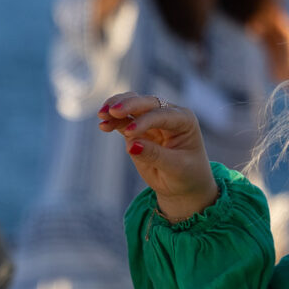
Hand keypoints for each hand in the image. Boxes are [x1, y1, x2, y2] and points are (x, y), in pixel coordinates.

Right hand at [98, 92, 218, 220]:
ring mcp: (152, 119)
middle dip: (129, 105)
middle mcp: (168, 114)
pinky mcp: (138, 128)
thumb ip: (154, 155)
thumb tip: (131, 145)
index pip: (162, 115)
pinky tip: (103, 125)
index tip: (129, 134)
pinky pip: (123, 120)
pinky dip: (112, 120)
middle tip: (112, 111)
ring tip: (102, 114)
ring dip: (117, 107)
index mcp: (184, 120)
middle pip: (147, 103)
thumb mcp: (175, 168)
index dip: (145, 122)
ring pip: (132, 105)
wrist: (183, 185)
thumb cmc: (186, 175)